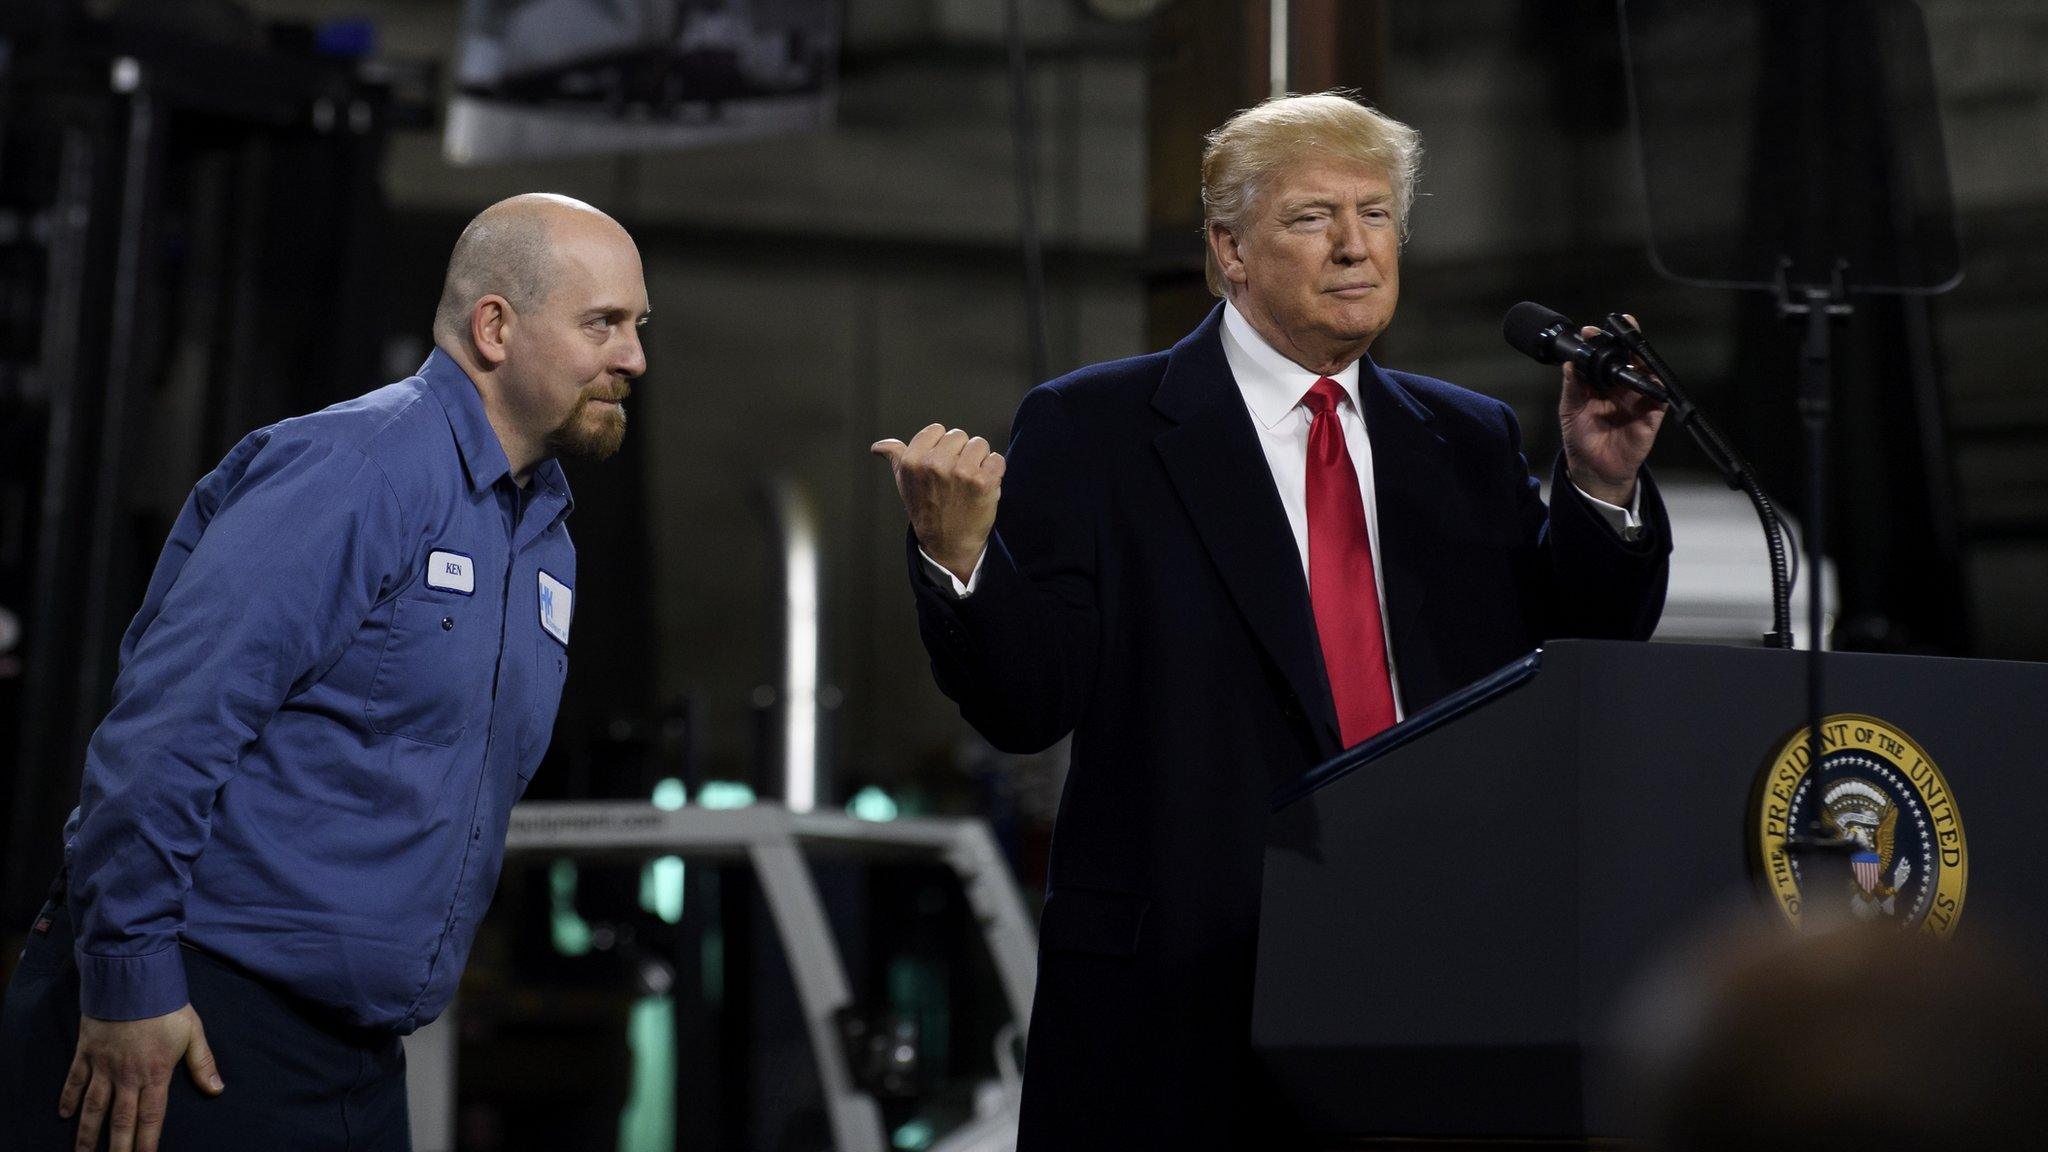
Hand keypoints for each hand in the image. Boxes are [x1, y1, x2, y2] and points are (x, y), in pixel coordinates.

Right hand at [60, 1005, 222, 1151]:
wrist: (133, 978)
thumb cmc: (166, 1005)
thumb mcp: (193, 1032)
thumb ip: (202, 1063)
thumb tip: (217, 1090)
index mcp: (155, 1074)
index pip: (151, 1118)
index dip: (147, 1142)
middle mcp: (126, 1076)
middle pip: (121, 1120)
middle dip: (117, 1147)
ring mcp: (103, 1065)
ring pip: (94, 1107)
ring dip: (87, 1133)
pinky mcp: (87, 1052)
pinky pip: (74, 1080)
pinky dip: (68, 1097)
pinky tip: (65, 1114)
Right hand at [871, 423, 1005, 582]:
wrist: (948, 545)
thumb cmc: (928, 512)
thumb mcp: (905, 484)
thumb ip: (896, 459)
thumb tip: (879, 446)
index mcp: (912, 461)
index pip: (937, 430)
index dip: (942, 447)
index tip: (941, 465)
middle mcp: (935, 464)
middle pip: (960, 435)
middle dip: (961, 453)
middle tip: (956, 477)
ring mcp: (961, 472)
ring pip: (980, 444)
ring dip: (980, 461)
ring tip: (970, 482)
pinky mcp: (984, 481)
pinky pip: (997, 459)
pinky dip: (995, 471)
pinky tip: (983, 487)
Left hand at [1559, 316, 1665, 505]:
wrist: (1592, 469)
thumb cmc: (1581, 438)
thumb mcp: (1570, 410)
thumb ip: (1572, 387)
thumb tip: (1569, 364)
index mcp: (1601, 383)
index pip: (1604, 356)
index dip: (1600, 342)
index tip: (1590, 331)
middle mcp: (1621, 387)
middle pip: (1629, 358)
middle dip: (1627, 341)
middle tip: (1623, 325)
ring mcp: (1637, 400)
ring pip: (1646, 373)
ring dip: (1642, 360)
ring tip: (1633, 349)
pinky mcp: (1650, 416)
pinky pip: (1658, 398)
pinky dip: (1655, 387)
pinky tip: (1649, 378)